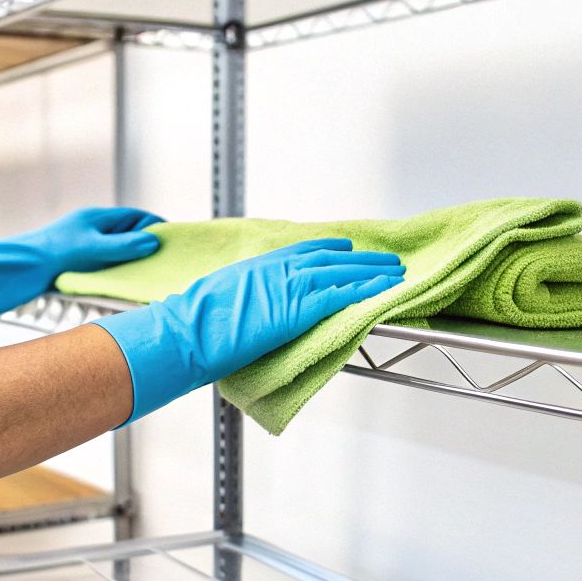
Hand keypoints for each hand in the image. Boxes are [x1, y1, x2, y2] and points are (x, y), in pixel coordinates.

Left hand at [0, 207, 163, 317]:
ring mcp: (86, 247)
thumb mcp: (92, 248)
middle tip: (168, 259)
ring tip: (151, 274)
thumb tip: (154, 241)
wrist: (18, 270)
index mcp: (97, 218)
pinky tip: (127, 283)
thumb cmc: (53, 254)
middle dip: (148, 244)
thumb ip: (123, 245)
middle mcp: (93, 230)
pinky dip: (121, 271)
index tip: (174, 238)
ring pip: (119, 251)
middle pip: (129, 233)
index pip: (136, 217)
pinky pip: (108, 265)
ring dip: (134, 260)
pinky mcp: (80, 264)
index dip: (156, 226)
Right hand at [91, 238, 404, 424]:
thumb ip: (240, 298)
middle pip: (328, 257)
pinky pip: (340, 295)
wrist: (185, 334)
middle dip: (360, 258)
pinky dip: (365, 290)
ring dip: (371, 271)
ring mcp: (287, 287)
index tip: (346, 246)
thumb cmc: (192, 326)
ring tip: (396, 271)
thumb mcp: (217, 299)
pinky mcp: (297, 308)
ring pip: (341, 272)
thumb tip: (244, 309)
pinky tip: (384, 289)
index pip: (301, 251)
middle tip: (385, 258)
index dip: (328, 248)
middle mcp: (275, 270)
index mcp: (255, 267)